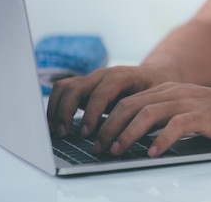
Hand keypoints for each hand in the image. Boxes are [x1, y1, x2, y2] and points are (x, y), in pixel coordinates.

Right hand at [47, 65, 170, 138]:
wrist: (155, 77)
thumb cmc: (155, 90)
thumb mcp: (153, 100)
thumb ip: (139, 112)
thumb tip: (128, 133)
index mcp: (122, 75)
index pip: (100, 92)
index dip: (92, 113)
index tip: (86, 133)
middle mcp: (103, 74)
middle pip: (76, 87)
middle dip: (67, 112)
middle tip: (65, 135)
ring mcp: (91, 78)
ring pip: (64, 87)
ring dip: (56, 109)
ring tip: (57, 132)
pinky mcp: (84, 85)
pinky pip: (62, 90)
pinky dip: (55, 106)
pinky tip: (56, 125)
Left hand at [88, 82, 210, 156]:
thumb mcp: (186, 109)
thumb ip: (164, 117)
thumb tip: (137, 136)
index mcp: (167, 90)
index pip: (128, 101)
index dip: (107, 119)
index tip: (95, 138)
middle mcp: (174, 93)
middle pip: (132, 105)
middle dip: (110, 127)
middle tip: (99, 147)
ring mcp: (188, 102)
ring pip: (148, 113)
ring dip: (128, 134)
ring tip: (117, 151)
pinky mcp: (203, 115)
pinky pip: (176, 126)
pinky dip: (161, 140)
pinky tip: (153, 152)